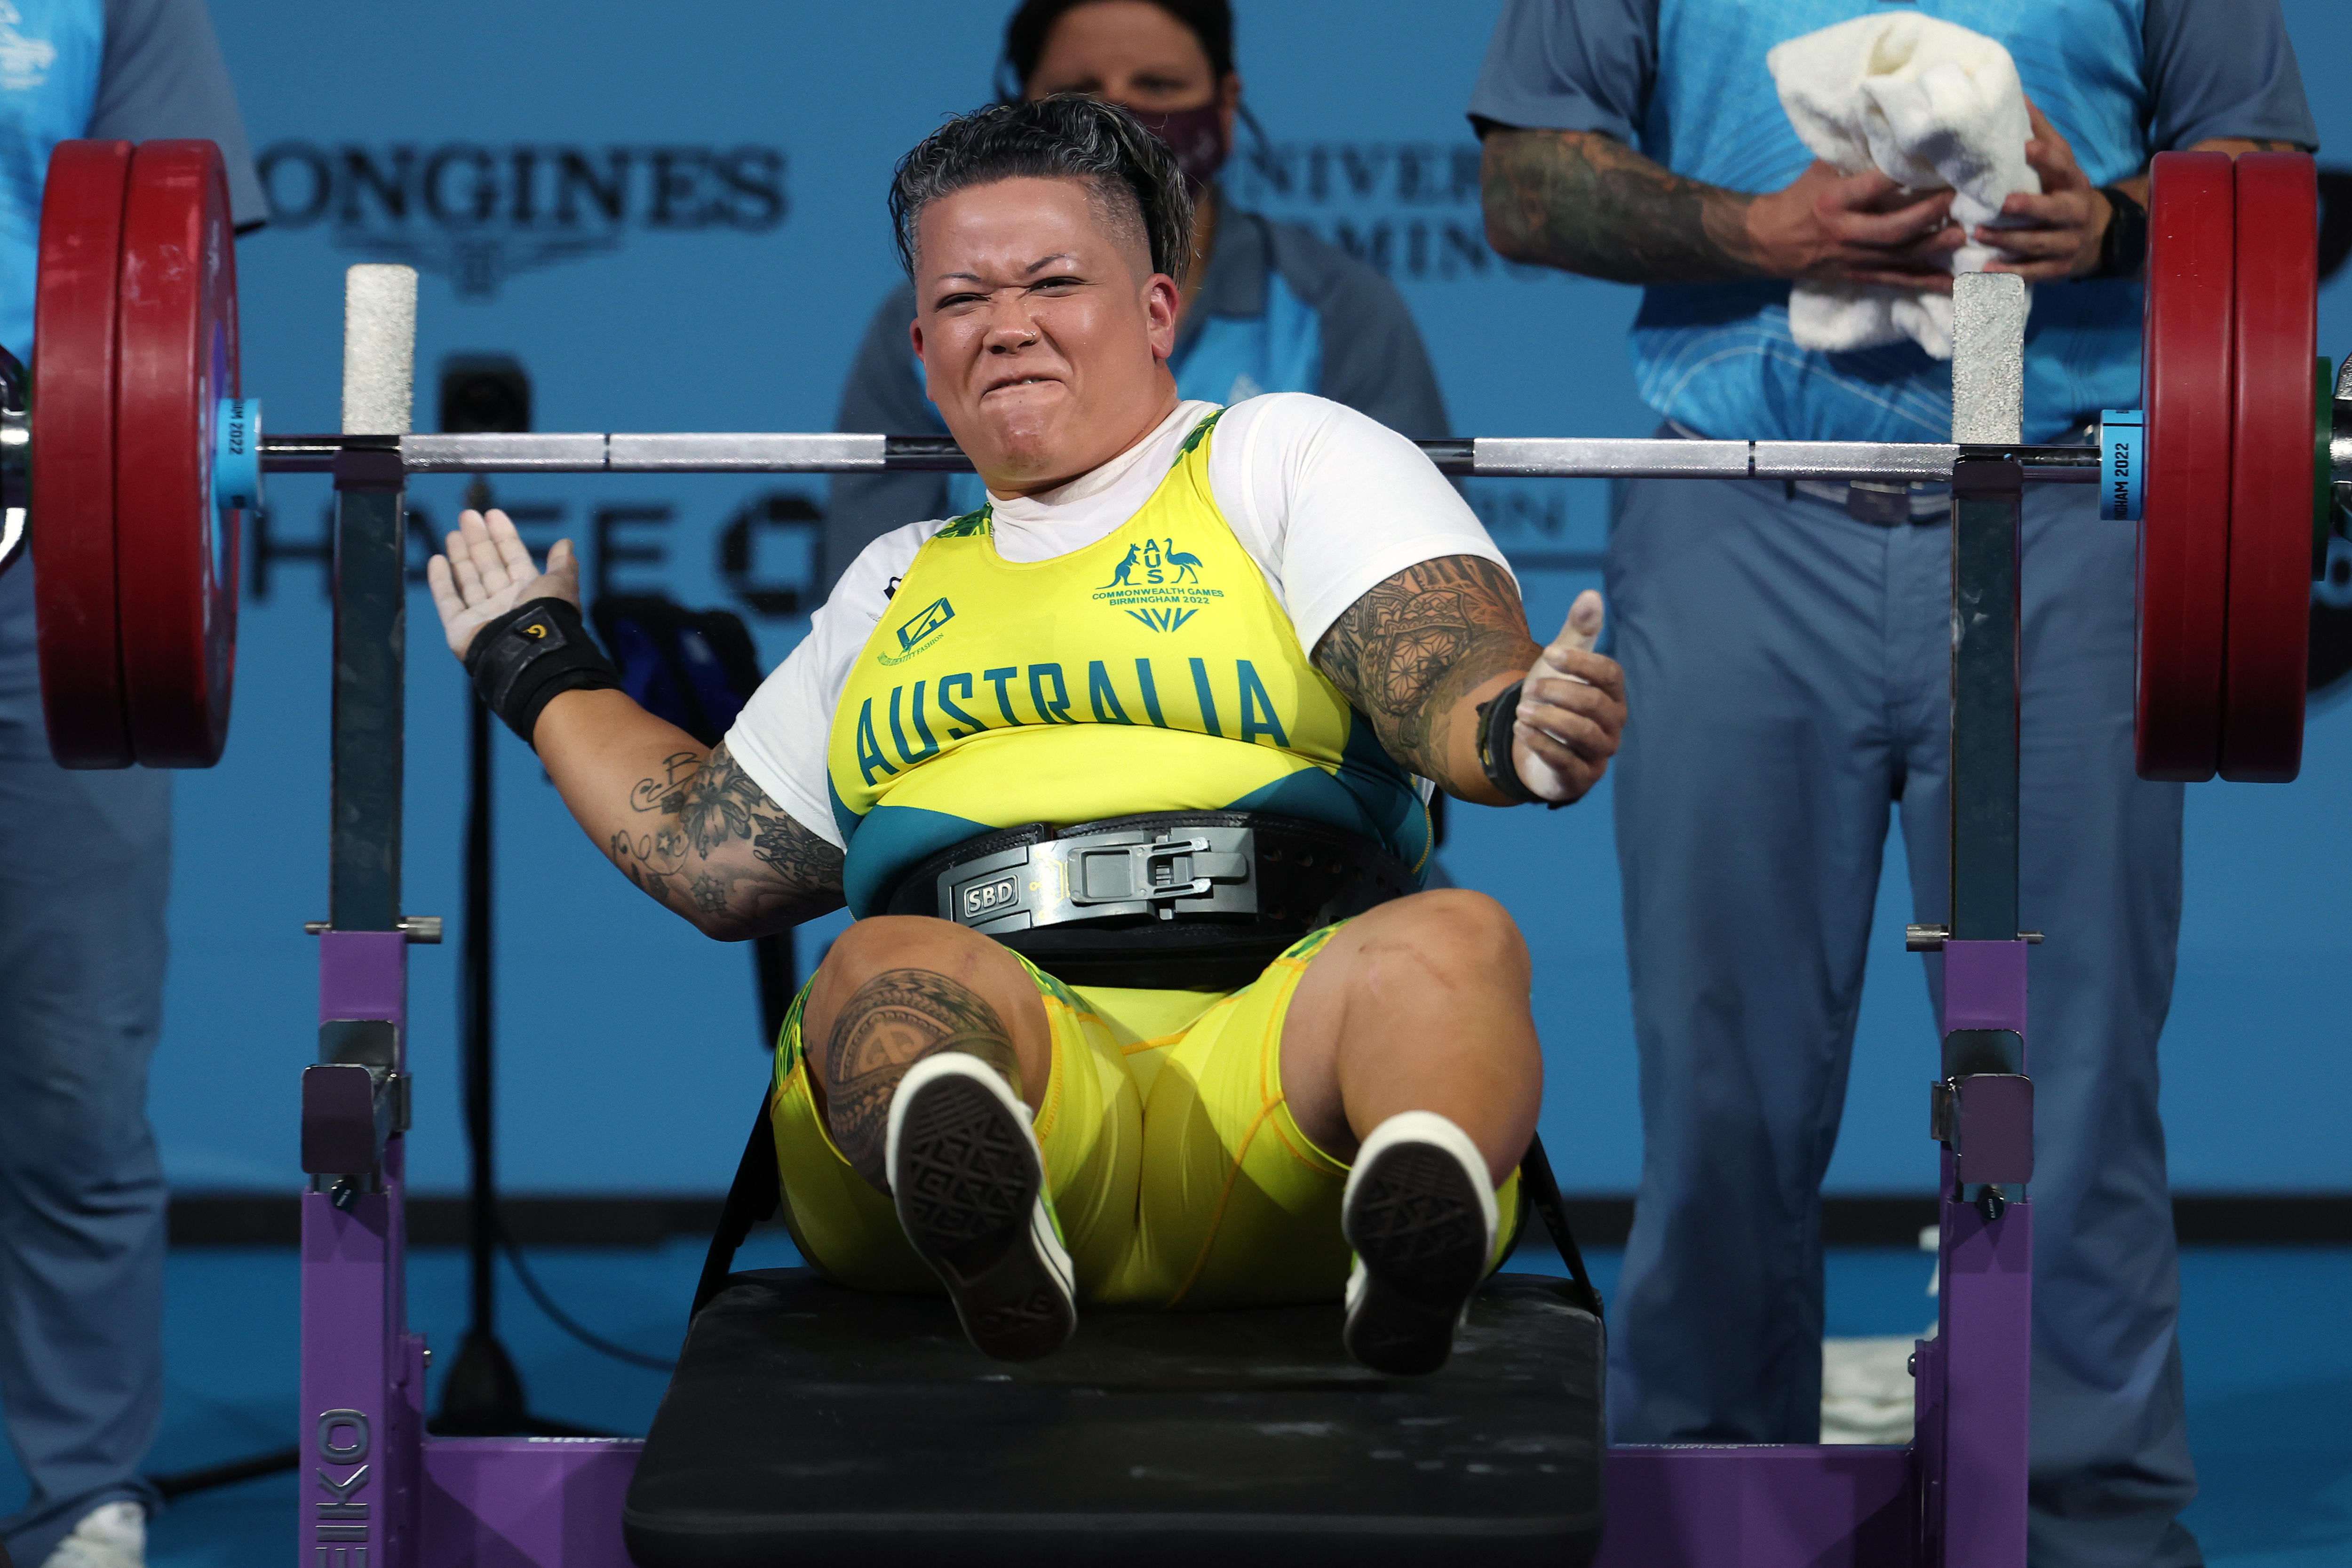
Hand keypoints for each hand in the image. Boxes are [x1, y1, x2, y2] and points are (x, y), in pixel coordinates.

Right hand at [425, 507, 580, 662]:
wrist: (528, 652)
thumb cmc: (547, 616)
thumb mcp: (560, 584)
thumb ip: (562, 564)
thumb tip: (566, 543)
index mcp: (530, 592)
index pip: (514, 557)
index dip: (504, 536)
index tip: (492, 514)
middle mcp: (506, 603)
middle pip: (488, 565)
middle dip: (478, 540)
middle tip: (467, 515)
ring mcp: (482, 616)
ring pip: (468, 580)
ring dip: (460, 556)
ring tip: (453, 533)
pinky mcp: (461, 629)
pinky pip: (448, 601)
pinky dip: (441, 582)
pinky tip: (437, 561)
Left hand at [1513, 589, 1626, 805]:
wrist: (1531, 745)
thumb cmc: (1553, 699)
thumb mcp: (1560, 664)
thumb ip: (1577, 632)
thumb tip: (1591, 594)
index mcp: (1612, 694)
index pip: (1610, 675)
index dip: (1582, 663)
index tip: (1550, 653)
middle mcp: (1612, 724)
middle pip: (1594, 704)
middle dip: (1560, 692)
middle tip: (1531, 688)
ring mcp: (1598, 752)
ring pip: (1582, 733)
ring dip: (1548, 719)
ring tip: (1522, 712)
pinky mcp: (1580, 777)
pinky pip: (1566, 761)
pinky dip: (1541, 744)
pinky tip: (1521, 730)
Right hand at [1745, 159, 1962, 289]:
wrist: (1770, 240)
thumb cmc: (1801, 197)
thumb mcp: (1821, 170)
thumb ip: (1855, 155)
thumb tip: (1894, 131)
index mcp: (1834, 202)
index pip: (1872, 186)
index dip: (1902, 175)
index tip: (1932, 162)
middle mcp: (1844, 233)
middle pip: (1891, 229)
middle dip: (1927, 216)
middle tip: (1955, 200)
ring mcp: (1852, 258)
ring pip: (1898, 257)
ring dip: (1932, 248)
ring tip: (1961, 237)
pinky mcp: (1858, 275)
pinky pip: (1895, 281)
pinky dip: (1923, 283)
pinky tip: (1950, 284)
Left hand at [1980, 100, 2107, 281]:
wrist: (2097, 235)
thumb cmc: (2064, 190)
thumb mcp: (2061, 163)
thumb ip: (2041, 134)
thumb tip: (2019, 95)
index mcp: (2074, 182)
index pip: (2063, 166)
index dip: (2047, 158)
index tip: (2026, 147)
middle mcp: (2074, 213)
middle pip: (2054, 211)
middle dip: (2030, 208)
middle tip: (2002, 204)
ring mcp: (2067, 243)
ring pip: (2039, 244)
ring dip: (2009, 242)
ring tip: (1979, 235)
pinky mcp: (2057, 269)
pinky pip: (2033, 273)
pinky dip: (2010, 274)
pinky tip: (1985, 271)